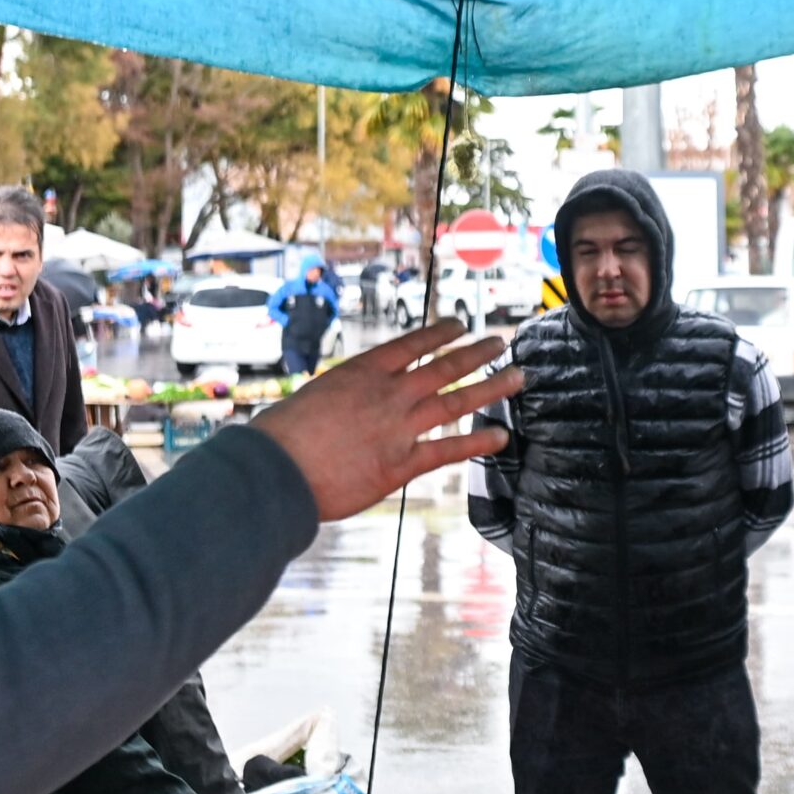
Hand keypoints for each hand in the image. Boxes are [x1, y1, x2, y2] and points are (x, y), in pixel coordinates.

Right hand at [250, 322, 519, 521]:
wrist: (277, 469)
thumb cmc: (282, 436)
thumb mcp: (313, 398)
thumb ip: (342, 398)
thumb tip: (348, 405)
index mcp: (362, 372)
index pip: (412, 344)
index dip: (440, 332)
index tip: (460, 324)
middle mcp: (387, 393)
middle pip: (444, 367)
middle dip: (476, 353)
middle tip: (500, 342)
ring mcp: (398, 428)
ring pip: (456, 401)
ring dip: (490, 387)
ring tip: (517, 377)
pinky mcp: (400, 465)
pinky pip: (447, 450)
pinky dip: (477, 444)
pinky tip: (500, 438)